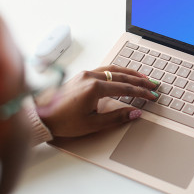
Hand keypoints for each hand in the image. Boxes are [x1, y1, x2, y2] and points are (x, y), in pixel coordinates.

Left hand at [35, 65, 158, 137]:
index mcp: (95, 88)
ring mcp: (85, 74)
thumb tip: (135, 113)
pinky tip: (122, 74)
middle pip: (122, 76)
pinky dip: (117, 71)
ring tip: (142, 77)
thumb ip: (117, 117)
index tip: (152, 96)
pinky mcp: (81, 76)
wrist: (40, 117)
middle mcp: (90, 77)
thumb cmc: (63, 121)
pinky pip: (104, 69)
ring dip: (130, 73)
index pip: (126, 89)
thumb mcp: (93, 124)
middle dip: (140, 81)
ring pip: (113, 69)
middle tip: (153, 85)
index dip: (141, 93)